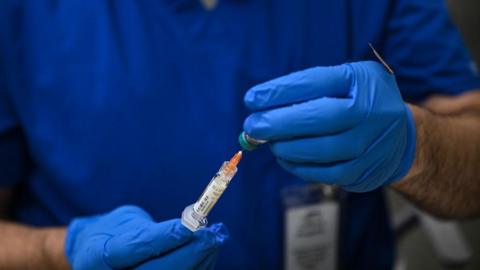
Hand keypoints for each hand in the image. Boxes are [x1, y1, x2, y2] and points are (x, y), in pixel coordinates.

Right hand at [65, 205, 227, 269]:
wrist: (95, 260)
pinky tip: (208, 253)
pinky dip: (199, 268)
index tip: (192, 224)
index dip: (166, 237)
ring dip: (201, 260)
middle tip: (213, 233)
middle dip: (192, 252)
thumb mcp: (124, 223)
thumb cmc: (114, 235)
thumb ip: (151, 230)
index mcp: (97, 257)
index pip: (136, 248)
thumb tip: (188, 229)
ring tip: (215, 238)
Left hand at [244, 61, 415, 191]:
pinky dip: (299, 166)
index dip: (281, 91)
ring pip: (323, 150)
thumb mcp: (343, 82)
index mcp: (362, 81)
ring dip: (287, 147)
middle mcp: (372, 111)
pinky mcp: (364, 171)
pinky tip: (285, 157)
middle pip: (321, 118)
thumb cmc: (359, 102)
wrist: (401, 136)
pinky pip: (326, 174)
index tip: (251, 99)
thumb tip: (262, 106)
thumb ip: (308, 90)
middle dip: (280, 123)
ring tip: (267, 141)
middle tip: (252, 125)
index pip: (317, 83)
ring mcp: (371, 144)